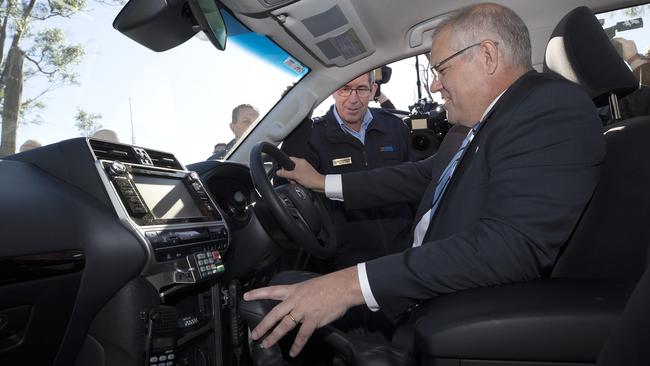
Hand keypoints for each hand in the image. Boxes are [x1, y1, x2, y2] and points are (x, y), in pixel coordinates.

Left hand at [243, 267, 363, 356]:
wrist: (342, 287)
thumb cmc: (329, 285)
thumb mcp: (309, 285)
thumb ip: (300, 295)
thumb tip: (296, 305)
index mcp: (293, 290)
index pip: (272, 291)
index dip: (258, 293)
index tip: (246, 296)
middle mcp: (295, 300)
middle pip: (274, 314)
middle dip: (263, 325)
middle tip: (254, 334)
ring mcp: (303, 311)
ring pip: (285, 326)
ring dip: (274, 336)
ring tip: (266, 344)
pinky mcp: (313, 320)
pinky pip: (302, 335)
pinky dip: (297, 345)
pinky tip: (293, 352)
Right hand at [276, 157, 325, 191]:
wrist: (319, 184)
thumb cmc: (310, 178)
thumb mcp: (294, 175)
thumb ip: (285, 173)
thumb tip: (278, 172)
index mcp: (299, 161)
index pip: (289, 159)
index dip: (284, 164)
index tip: (282, 170)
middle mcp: (302, 164)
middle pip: (290, 167)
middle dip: (289, 174)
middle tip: (291, 178)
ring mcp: (304, 170)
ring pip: (293, 173)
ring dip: (293, 178)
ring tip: (296, 181)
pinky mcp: (305, 175)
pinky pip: (297, 177)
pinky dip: (297, 180)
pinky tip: (298, 183)